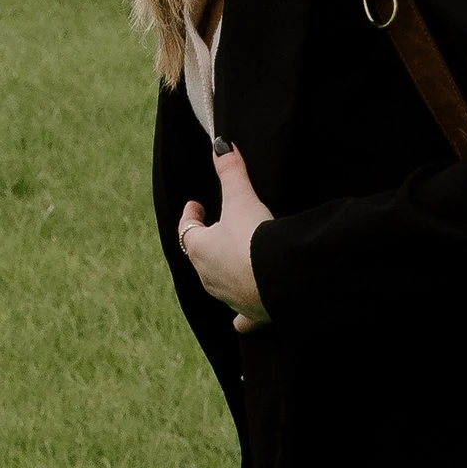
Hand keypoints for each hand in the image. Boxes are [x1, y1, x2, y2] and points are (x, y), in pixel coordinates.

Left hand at [178, 139, 272, 330]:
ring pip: (217, 286)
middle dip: (205, 244)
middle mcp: (208, 276)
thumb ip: (231, 171)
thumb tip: (221, 144)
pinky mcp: (251, 314)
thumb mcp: (242, 199)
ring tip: (230, 265)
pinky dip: (241, 317)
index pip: (187, 230)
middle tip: (213, 231)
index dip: (190, 216)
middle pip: (200, 258)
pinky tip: (240, 323)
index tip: (195, 206)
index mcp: (200, 249)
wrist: (279, 279)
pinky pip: (241, 318)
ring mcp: (228, 298)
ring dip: (221, 274)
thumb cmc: (255, 238)